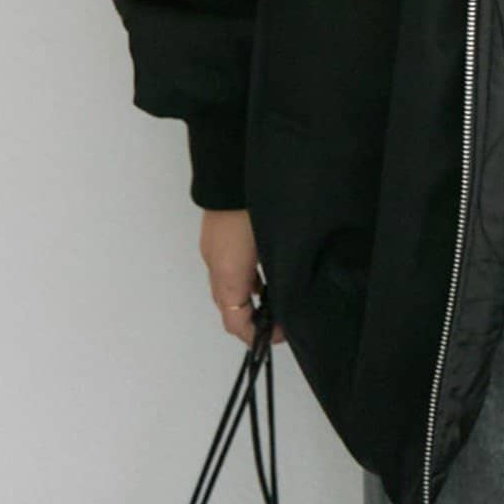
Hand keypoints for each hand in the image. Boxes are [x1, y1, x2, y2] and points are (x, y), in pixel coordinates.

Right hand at [199, 208, 286, 347]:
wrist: (235, 167)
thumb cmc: (260, 204)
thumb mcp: (274, 245)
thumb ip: (278, 275)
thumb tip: (289, 296)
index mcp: (228, 271)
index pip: (234, 320)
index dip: (254, 334)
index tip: (277, 336)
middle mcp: (215, 263)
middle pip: (228, 306)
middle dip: (251, 320)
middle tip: (280, 321)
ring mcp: (214, 248)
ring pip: (228, 286)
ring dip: (249, 299)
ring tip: (278, 299)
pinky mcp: (217, 234)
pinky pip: (228, 268)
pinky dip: (244, 279)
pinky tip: (266, 271)